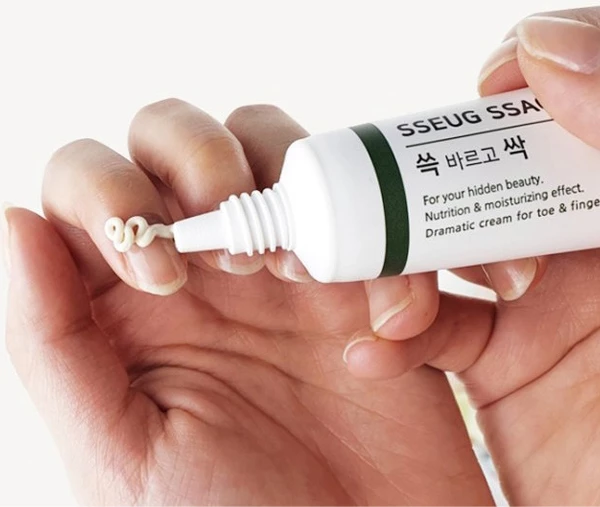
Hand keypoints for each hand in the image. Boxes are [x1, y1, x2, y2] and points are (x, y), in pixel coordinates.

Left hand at [3, 103, 491, 502]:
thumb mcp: (118, 449)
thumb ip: (55, 340)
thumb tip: (15, 225)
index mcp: (130, 305)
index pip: (87, 187)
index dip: (108, 194)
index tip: (153, 271)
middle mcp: (203, 268)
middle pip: (174, 138)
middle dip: (195, 156)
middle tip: (226, 241)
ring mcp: (285, 263)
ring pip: (266, 143)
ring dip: (278, 175)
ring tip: (292, 266)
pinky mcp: (361, 276)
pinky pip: (361, 201)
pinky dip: (371, 229)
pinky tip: (370, 308)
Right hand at [344, 7, 599, 504]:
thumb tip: (546, 47)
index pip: (568, 109)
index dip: (524, 84)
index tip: (485, 93)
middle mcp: (580, 241)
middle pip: (484, 177)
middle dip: (426, 187)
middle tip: (388, 206)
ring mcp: (535, 301)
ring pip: (439, 249)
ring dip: (397, 268)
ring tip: (396, 308)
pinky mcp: (496, 361)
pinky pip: (428, 331)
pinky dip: (391, 338)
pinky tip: (377, 352)